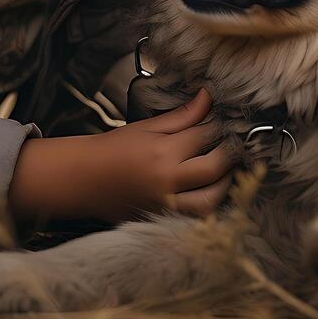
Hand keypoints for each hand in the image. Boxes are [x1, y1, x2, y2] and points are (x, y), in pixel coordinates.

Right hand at [84, 86, 237, 221]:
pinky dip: (210, 204)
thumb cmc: (115, 148)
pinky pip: (198, 217)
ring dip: (225, 183)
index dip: (218, 126)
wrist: (86, 178)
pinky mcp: (164, 221)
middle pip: (214, 168)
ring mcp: (167, 206)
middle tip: (232, 143)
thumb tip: (208, 97)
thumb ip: (182, 115)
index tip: (225, 120)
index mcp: (162, 153)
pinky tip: (210, 188)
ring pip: (212, 200)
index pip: (203, 136)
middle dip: (229, 153)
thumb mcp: (147, 127)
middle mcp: (167, 182)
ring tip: (225, 168)